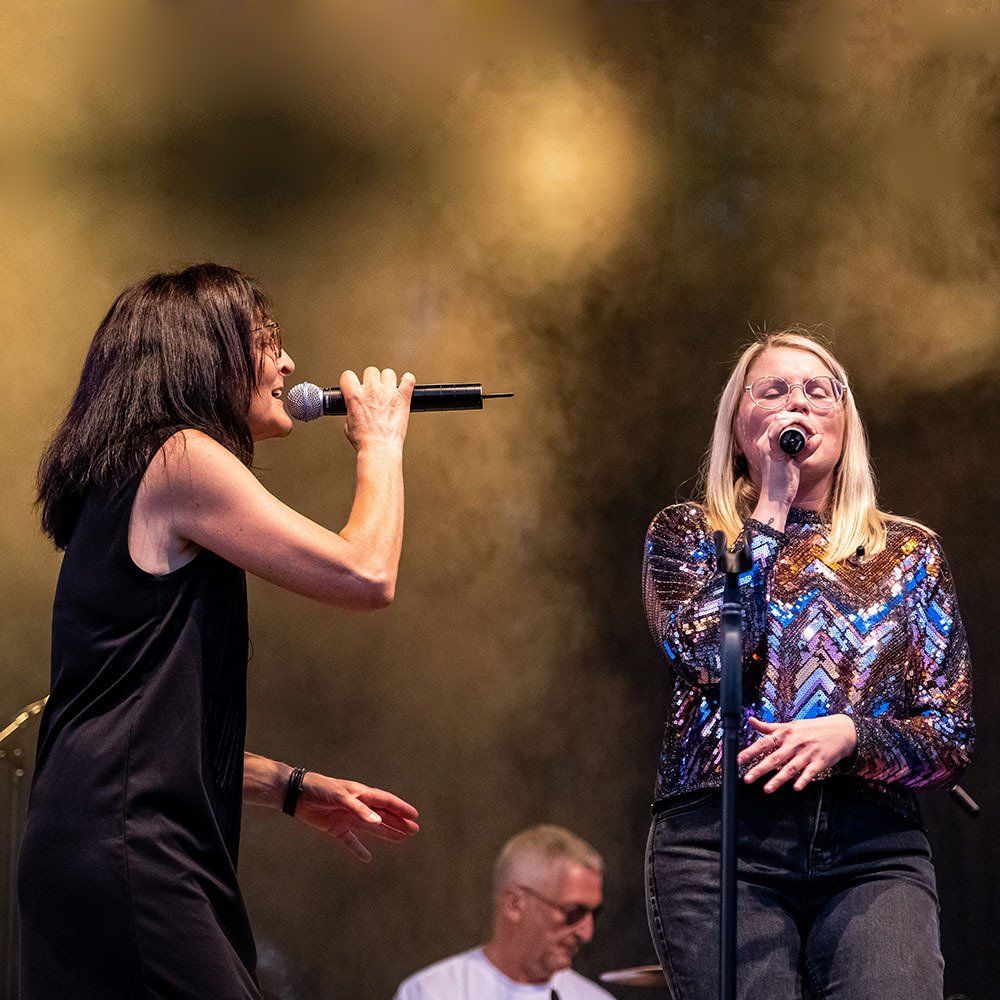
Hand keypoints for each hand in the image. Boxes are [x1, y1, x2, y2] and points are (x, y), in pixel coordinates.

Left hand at [293, 772, 419, 861]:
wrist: (296, 793)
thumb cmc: (319, 788)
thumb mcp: (340, 796)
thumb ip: (359, 809)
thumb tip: (377, 821)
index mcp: (361, 794)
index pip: (386, 802)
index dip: (401, 808)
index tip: (415, 816)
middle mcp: (358, 806)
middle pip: (383, 816)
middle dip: (398, 822)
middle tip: (414, 830)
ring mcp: (348, 817)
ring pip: (371, 828)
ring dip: (386, 833)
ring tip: (401, 839)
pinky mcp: (335, 828)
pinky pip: (350, 841)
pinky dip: (358, 849)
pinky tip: (366, 858)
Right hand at [340, 367, 415, 452]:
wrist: (380, 448)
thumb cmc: (365, 441)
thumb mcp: (348, 426)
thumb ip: (351, 412)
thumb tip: (354, 410)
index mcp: (355, 396)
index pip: (348, 375)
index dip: (351, 380)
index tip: (354, 384)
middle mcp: (371, 391)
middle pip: (370, 371)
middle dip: (371, 380)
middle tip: (374, 390)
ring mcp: (388, 393)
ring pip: (388, 373)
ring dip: (388, 380)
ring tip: (389, 390)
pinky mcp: (403, 397)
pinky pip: (408, 379)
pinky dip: (408, 380)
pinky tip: (405, 384)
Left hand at [738, 715, 855, 791]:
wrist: (840, 730)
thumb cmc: (811, 728)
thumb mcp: (790, 725)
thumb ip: (769, 726)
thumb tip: (750, 720)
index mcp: (785, 734)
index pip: (764, 743)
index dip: (750, 751)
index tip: (738, 760)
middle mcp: (794, 743)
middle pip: (774, 758)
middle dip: (760, 769)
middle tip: (747, 778)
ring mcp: (807, 754)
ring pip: (790, 768)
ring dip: (778, 779)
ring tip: (766, 789)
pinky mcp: (820, 762)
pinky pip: (810, 773)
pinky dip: (803, 780)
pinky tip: (796, 788)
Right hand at [746, 413, 822, 512]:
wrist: (776, 499)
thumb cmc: (784, 482)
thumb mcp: (795, 460)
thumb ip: (804, 448)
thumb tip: (818, 436)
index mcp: (766, 442)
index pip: (778, 419)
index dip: (795, 418)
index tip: (809, 428)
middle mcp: (763, 442)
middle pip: (779, 416)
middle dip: (799, 417)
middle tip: (812, 429)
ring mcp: (767, 447)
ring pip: (780, 419)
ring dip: (800, 420)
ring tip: (811, 431)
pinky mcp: (773, 453)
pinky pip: (782, 431)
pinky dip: (801, 428)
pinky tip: (811, 435)